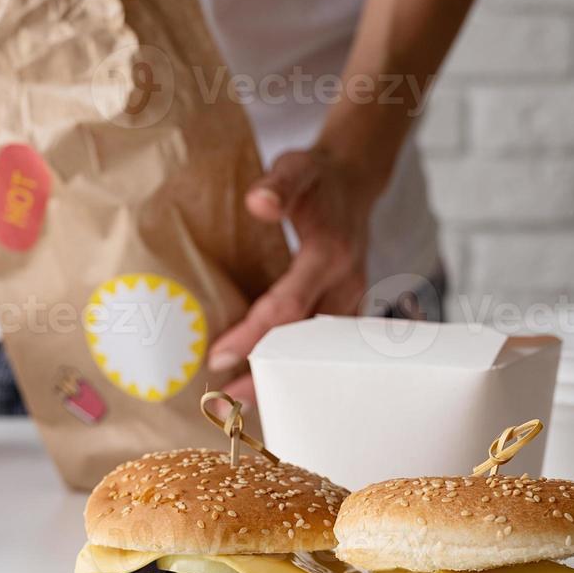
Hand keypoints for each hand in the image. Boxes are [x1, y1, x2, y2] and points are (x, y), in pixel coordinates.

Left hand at [208, 147, 379, 406]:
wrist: (354, 180)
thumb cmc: (317, 177)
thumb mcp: (296, 168)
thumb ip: (278, 184)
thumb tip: (258, 202)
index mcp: (330, 256)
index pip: (288, 307)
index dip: (254, 335)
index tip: (218, 358)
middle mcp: (347, 285)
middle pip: (304, 344)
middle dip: (267, 374)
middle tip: (227, 402)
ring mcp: (352, 300)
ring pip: (316, 352)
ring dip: (283, 377)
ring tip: (243, 405)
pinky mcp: (347, 308)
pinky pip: (322, 347)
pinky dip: (297, 366)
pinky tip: (270, 383)